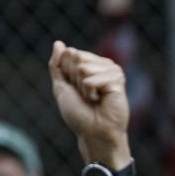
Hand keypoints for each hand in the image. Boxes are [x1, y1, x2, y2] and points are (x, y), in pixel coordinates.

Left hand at [48, 41, 129, 159]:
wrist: (93, 132)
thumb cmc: (80, 114)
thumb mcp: (61, 87)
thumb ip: (57, 65)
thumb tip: (58, 43)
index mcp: (91, 63)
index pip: (69, 53)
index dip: (67, 74)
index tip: (77, 90)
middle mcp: (102, 64)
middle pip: (76, 57)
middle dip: (74, 79)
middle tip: (86, 96)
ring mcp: (112, 71)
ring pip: (83, 67)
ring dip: (83, 88)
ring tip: (94, 99)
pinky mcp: (117, 79)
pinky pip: (91, 79)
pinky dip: (91, 93)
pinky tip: (101, 100)